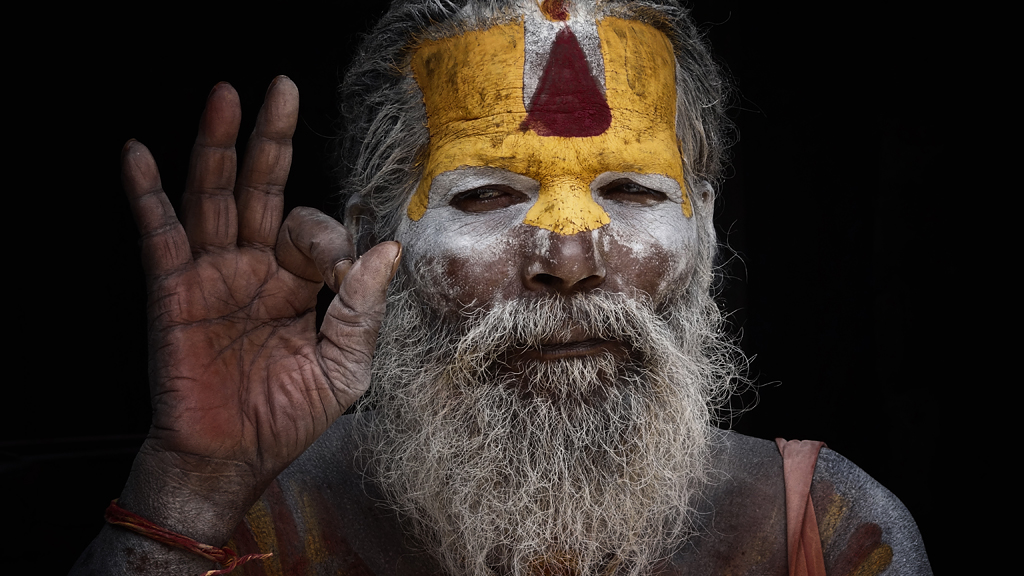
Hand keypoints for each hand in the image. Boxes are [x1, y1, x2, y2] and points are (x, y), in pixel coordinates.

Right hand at [117, 77, 398, 542]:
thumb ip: (362, 308)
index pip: (314, 230)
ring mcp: (212, 275)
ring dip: (217, 147)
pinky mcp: (174, 291)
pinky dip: (147, 195)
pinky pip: (159, 235)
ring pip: (214, 197)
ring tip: (225, 97)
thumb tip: (387, 249)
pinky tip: (139, 155)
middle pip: (261, 189)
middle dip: (271, 140)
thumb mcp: (344, 366)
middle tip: (281, 90)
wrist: (233, 458)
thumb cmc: (288, 416)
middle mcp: (254, 268)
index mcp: (297, 283)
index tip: (334, 272)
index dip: (327, 239)